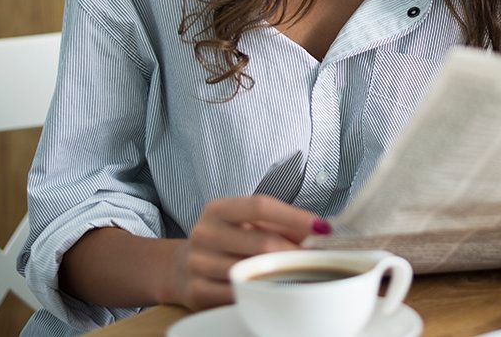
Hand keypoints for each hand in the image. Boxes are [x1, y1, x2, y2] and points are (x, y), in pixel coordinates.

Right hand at [164, 195, 330, 309]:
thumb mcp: (246, 223)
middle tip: (317, 259)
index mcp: (218, 209)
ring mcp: (198, 264)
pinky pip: (238, 295)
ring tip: (300, 275)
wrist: (180, 268)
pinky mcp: (197, 292)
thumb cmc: (226, 240)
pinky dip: (260, 294)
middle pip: (261, 242)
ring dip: (281, 276)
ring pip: (251, 272)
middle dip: (294, 252)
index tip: (320, 227)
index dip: (293, 216)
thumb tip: (318, 231)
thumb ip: (279, 224)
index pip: (260, 205)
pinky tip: (273, 291)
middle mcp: (204, 233)